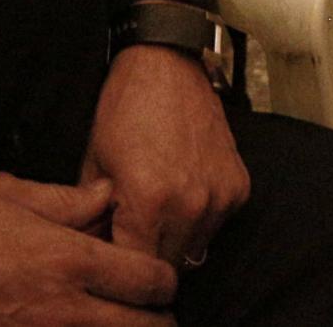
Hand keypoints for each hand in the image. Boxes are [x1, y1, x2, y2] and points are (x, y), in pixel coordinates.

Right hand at [0, 173, 175, 325]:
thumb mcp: (10, 196)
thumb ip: (69, 200)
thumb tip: (107, 195)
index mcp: (71, 261)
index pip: (151, 280)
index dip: (164, 281)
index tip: (158, 279)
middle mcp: (67, 309)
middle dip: (157, 320)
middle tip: (150, 312)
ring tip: (118, 322)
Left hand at [79, 43, 248, 269]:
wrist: (166, 63)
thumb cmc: (125, 107)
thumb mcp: (94, 163)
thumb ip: (94, 217)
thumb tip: (96, 251)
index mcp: (149, 201)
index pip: (136, 270)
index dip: (121, 268)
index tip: (115, 259)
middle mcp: (190, 204)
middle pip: (168, 268)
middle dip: (148, 256)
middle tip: (133, 232)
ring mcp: (219, 195)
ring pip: (194, 249)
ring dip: (175, 240)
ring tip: (157, 208)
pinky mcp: (238, 186)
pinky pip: (216, 224)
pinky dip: (199, 218)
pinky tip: (181, 189)